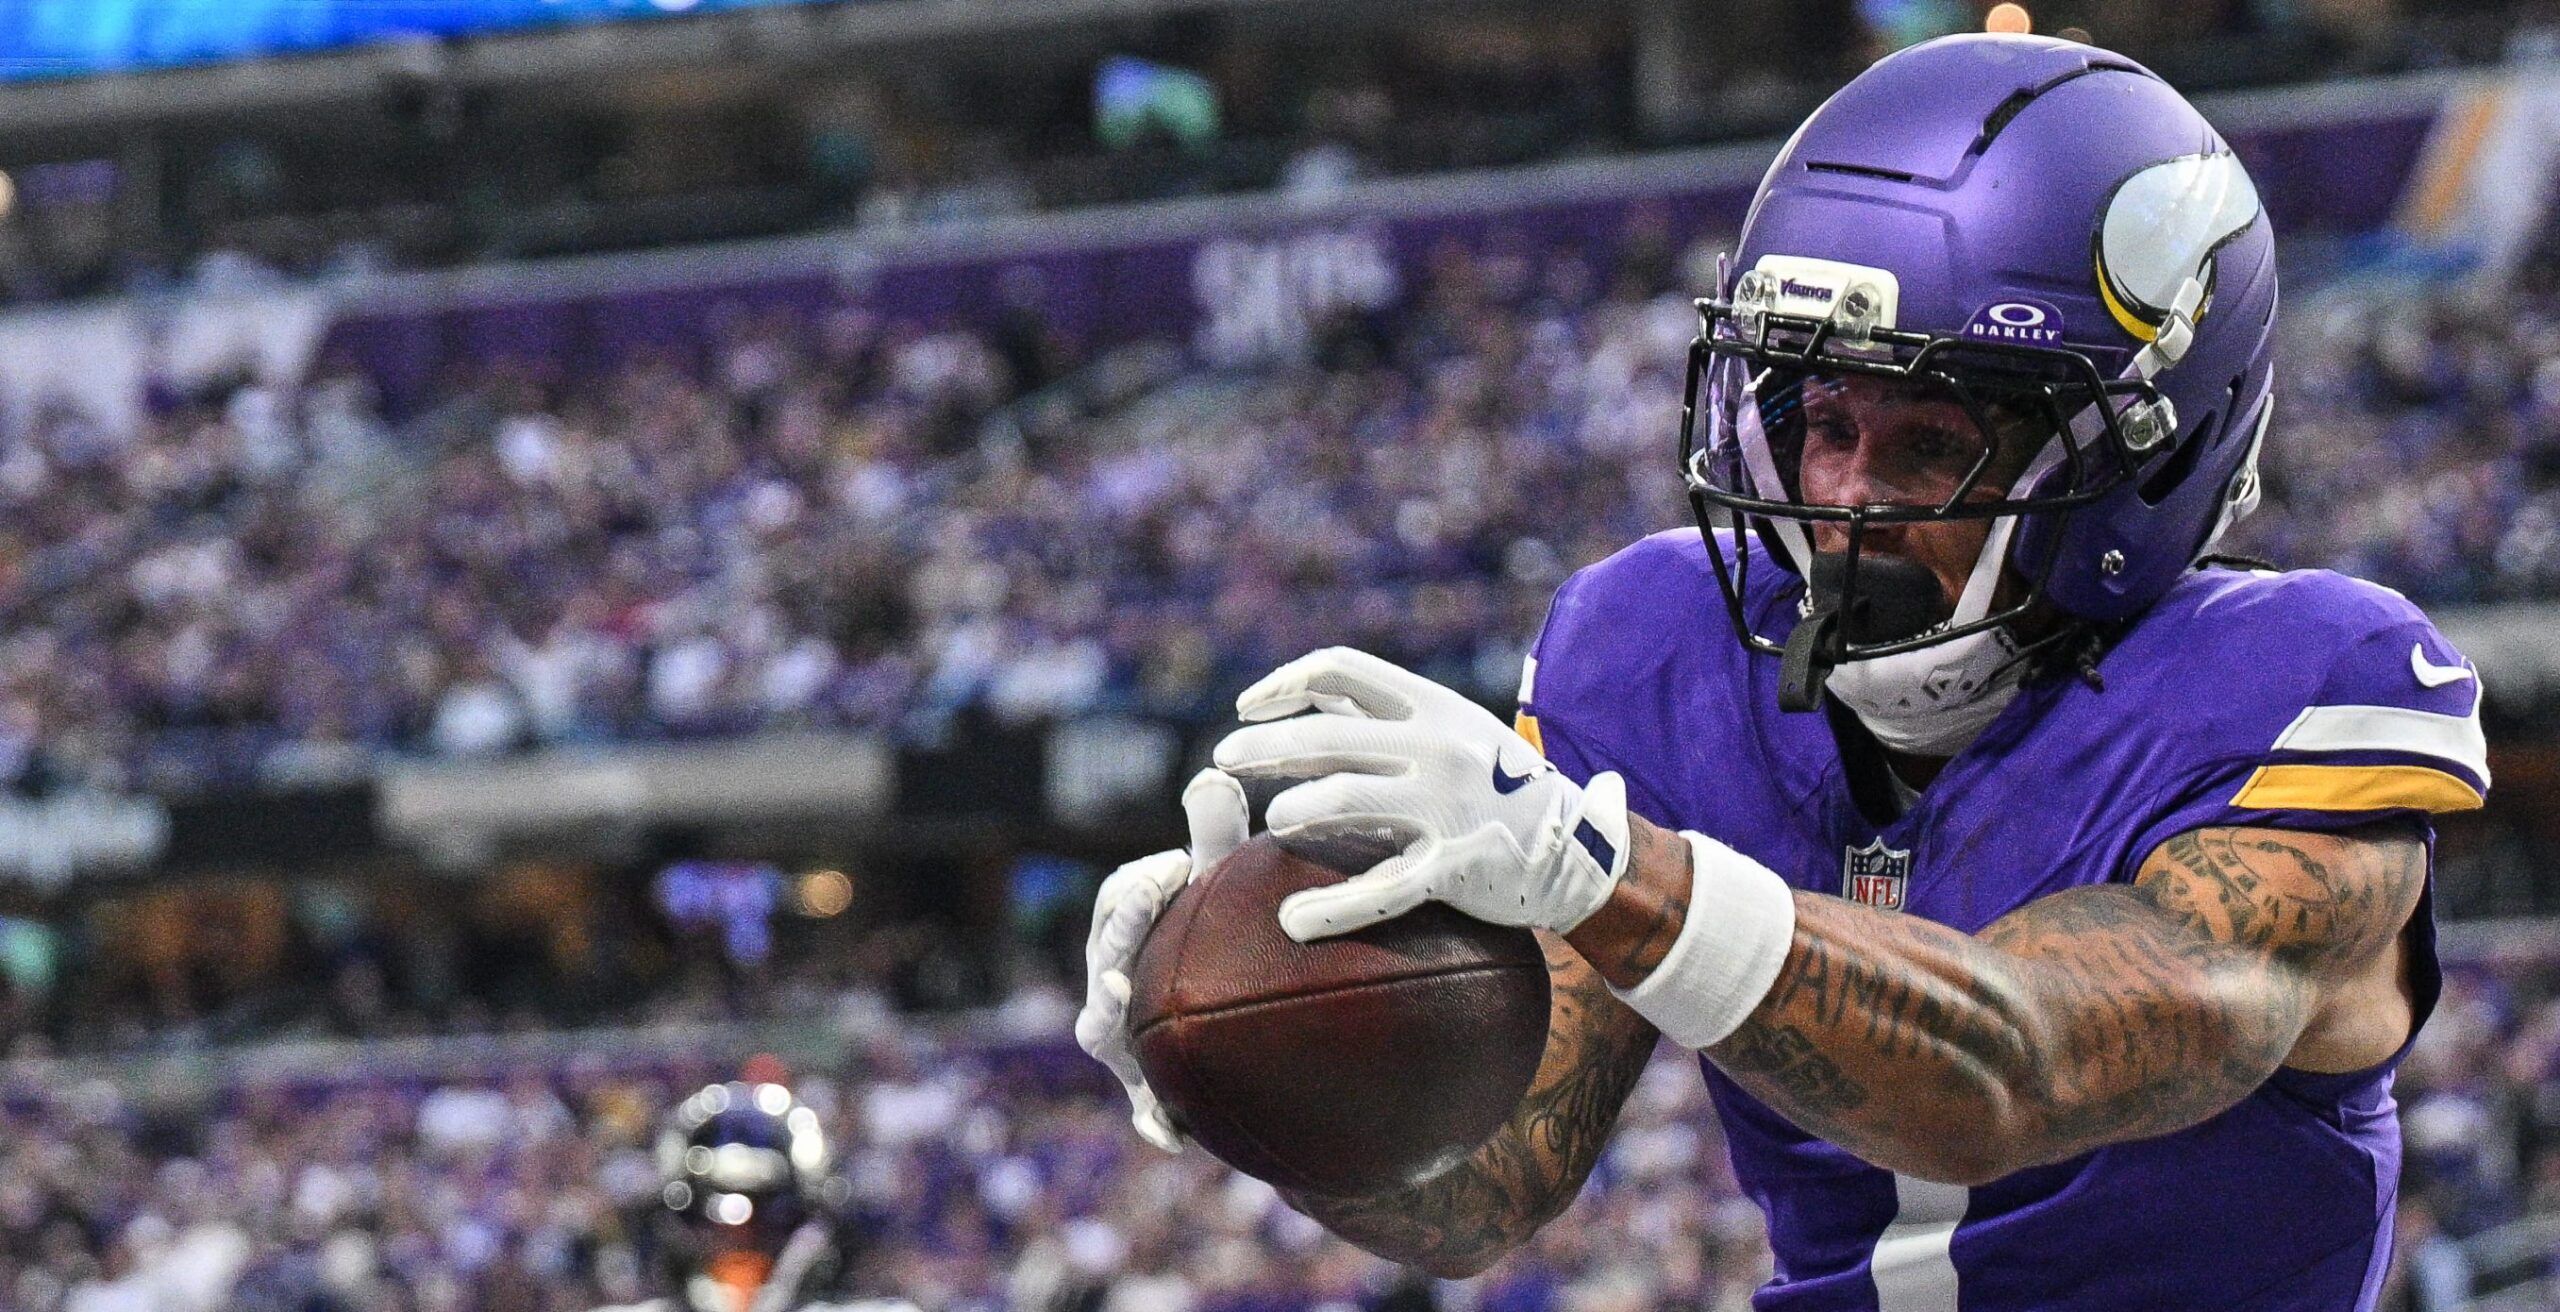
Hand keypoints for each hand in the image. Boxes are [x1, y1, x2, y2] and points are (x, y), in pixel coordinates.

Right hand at [1074, 767, 1247, 1152]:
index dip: (1140, 886)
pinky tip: (1171, 1136)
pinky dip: (1152, 1119)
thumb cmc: (1225, 926)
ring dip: (1111, 1020)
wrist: (1247, 1008)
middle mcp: (1113, 976)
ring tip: (1124, 1004)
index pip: (1118, 899)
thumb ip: (1218, 833)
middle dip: (1120, 936)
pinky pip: (1143, 1107)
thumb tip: (1214, 773)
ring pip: (1101, 1029)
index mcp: (1129, 923)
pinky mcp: (1148, 1086)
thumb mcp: (1225, 880)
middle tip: (1146, 914)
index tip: (1175, 868)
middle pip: (1102, 956)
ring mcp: (1124, 1033)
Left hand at [1212, 647, 1630, 942]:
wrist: (1578, 849)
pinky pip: (1382, 889)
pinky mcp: (1454, 867)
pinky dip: (1331, 908)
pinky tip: (1293, 922)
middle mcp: (1438, 747)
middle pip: (1327, 735)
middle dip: (1264, 747)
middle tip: (1225, 760)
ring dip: (1293, 808)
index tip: (1247, 707)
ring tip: (1271, 823)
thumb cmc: (1498, 785)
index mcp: (1433, 706)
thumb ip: (1385, 713)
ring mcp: (1447, 807)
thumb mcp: (1454, 730)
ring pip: (1345, 797)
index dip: (1283, 683)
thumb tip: (1312, 692)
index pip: (1341, 670)